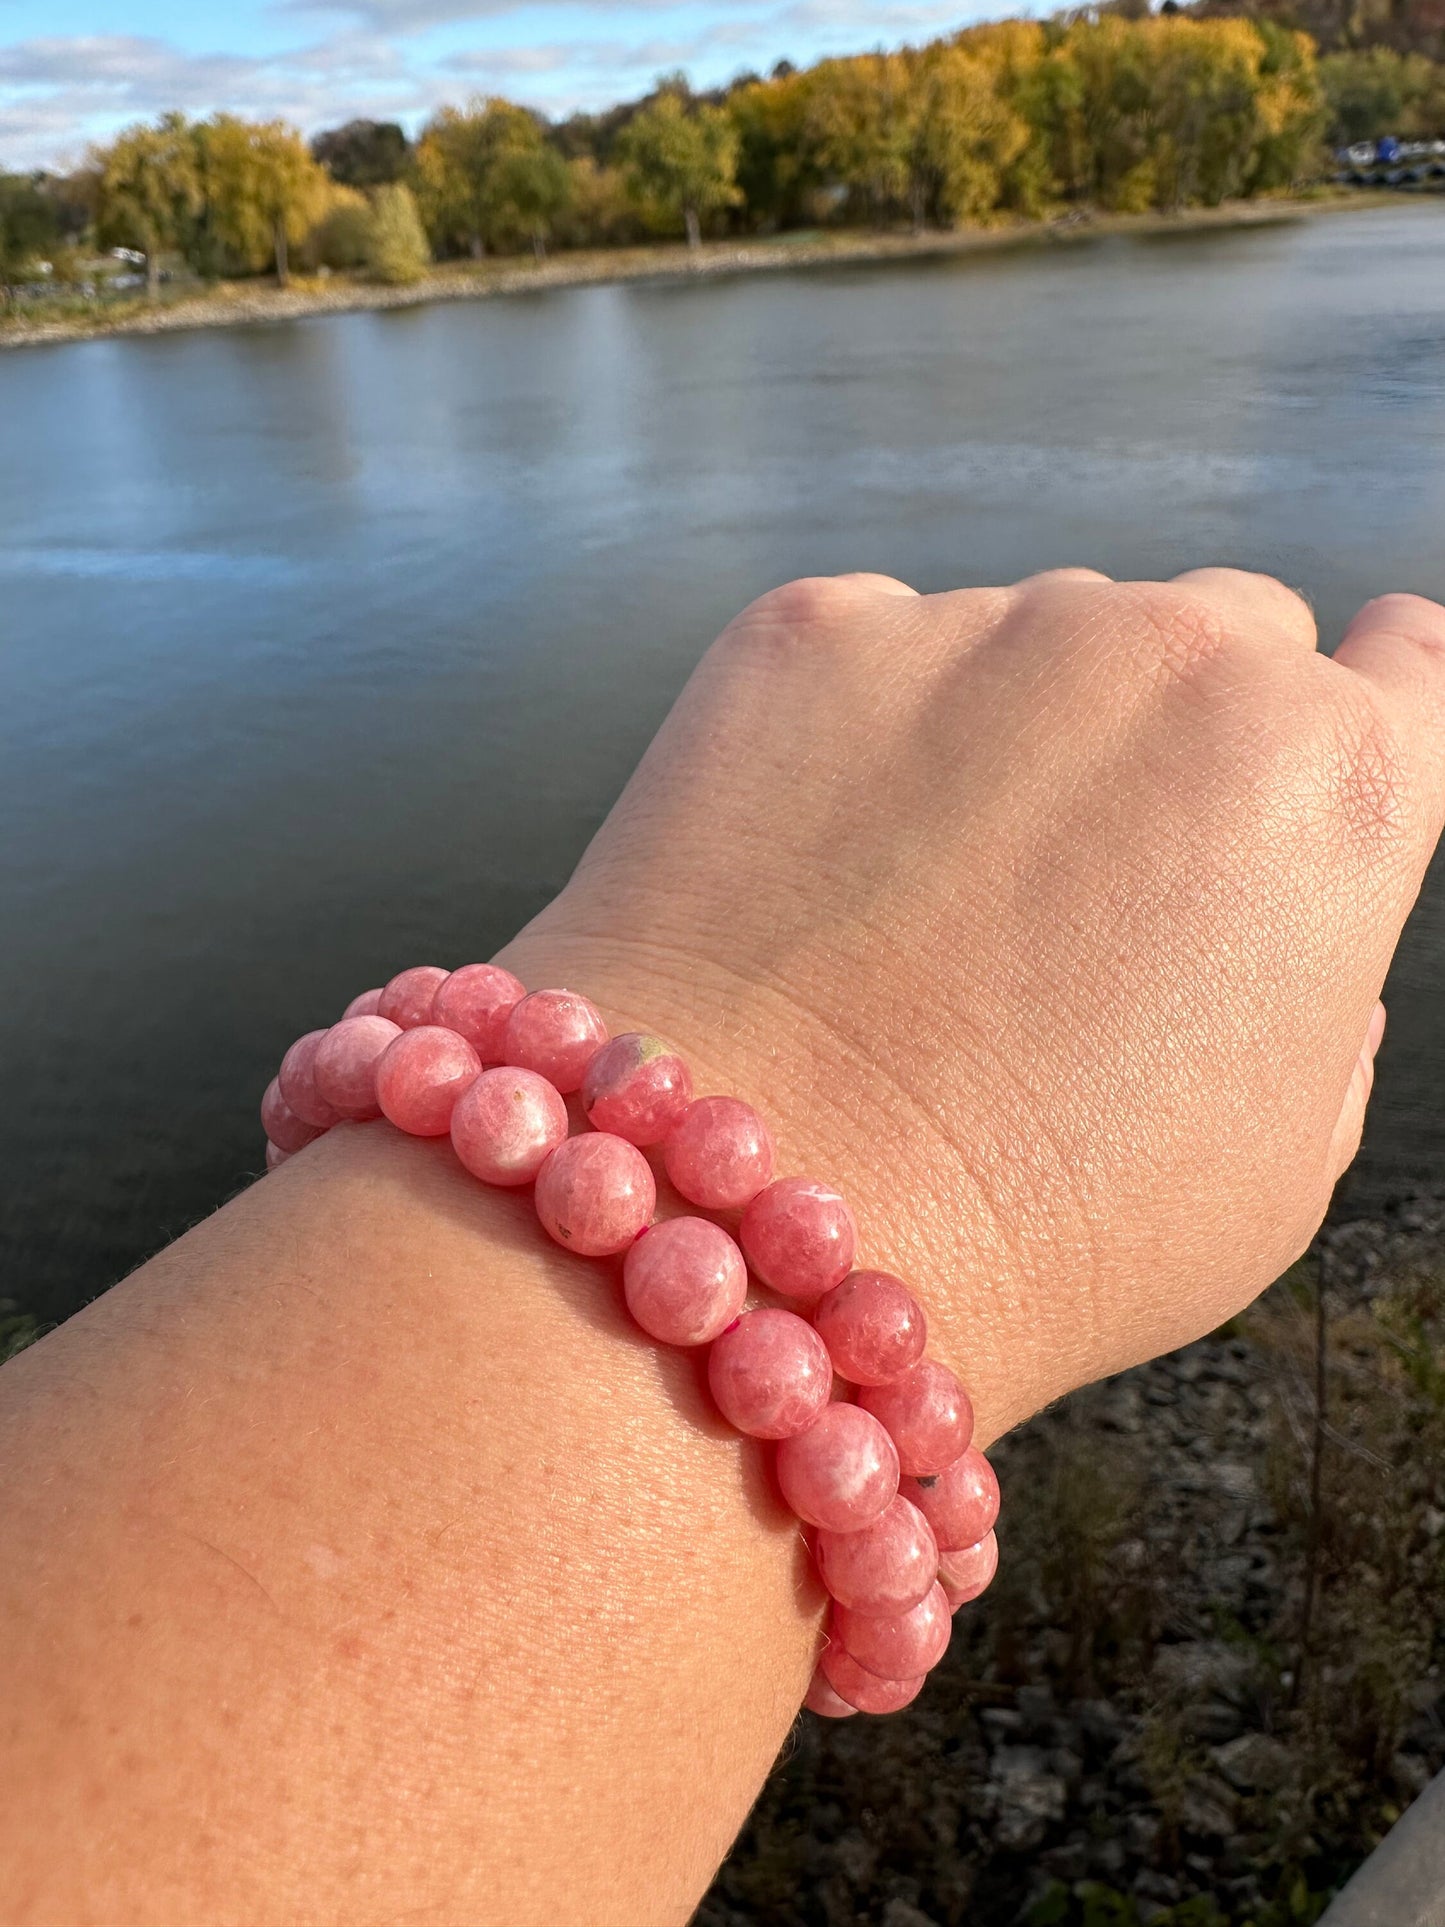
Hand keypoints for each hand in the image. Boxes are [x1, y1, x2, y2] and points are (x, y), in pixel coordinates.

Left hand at [504, 568, 1444, 1438]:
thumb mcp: (1275, 1168)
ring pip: (1042, 630)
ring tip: (927, 900)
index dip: (1366, 695)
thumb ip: (1322, 1005)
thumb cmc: (1035, 1234)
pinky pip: (880, 651)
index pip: (1406, 661)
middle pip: (1219, 634)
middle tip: (1089, 875)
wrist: (750, 1220)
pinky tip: (821, 870)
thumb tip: (1290, 927)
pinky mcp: (814, 630)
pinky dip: (863, 731)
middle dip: (1179, 728)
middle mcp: (1173, 660)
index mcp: (1332, 784)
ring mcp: (981, 627)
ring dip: (1015, 725)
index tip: (1329, 712)